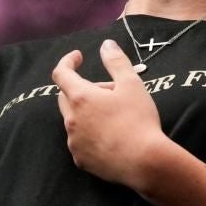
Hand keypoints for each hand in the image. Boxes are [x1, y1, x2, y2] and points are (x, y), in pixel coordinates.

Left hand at [51, 39, 170, 190]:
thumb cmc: (138, 119)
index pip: (61, 74)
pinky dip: (91, 132)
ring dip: (88, 112)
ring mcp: (73, 141)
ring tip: (115, 114)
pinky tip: (112, 135)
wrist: (143, 160)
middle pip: (66, 97)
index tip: (79, 56)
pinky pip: (80, 140)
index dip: (68, 62)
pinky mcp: (80, 158)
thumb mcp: (132, 85)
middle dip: (83, 88)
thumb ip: (117, 62)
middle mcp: (71, 119)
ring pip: (74, 119)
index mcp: (81, 98)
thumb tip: (106, 44)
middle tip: (110, 90)